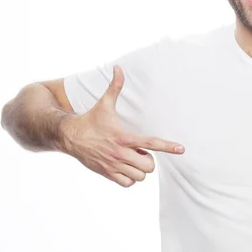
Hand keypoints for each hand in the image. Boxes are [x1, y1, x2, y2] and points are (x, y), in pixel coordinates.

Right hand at [59, 65, 184, 187]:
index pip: (151, 143)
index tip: (181, 149)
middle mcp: (120, 153)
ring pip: (140, 176)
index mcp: (124, 137)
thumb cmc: (91, 120)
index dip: (167, 146)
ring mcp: (113, 165)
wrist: (69, 136)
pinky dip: (130, 178)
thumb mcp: (104, 103)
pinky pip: (128, 184)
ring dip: (139, 169)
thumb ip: (115, 86)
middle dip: (148, 159)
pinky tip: (124, 168)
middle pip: (149, 165)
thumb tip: (118, 67)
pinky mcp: (107, 174)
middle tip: (138, 151)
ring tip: (131, 158)